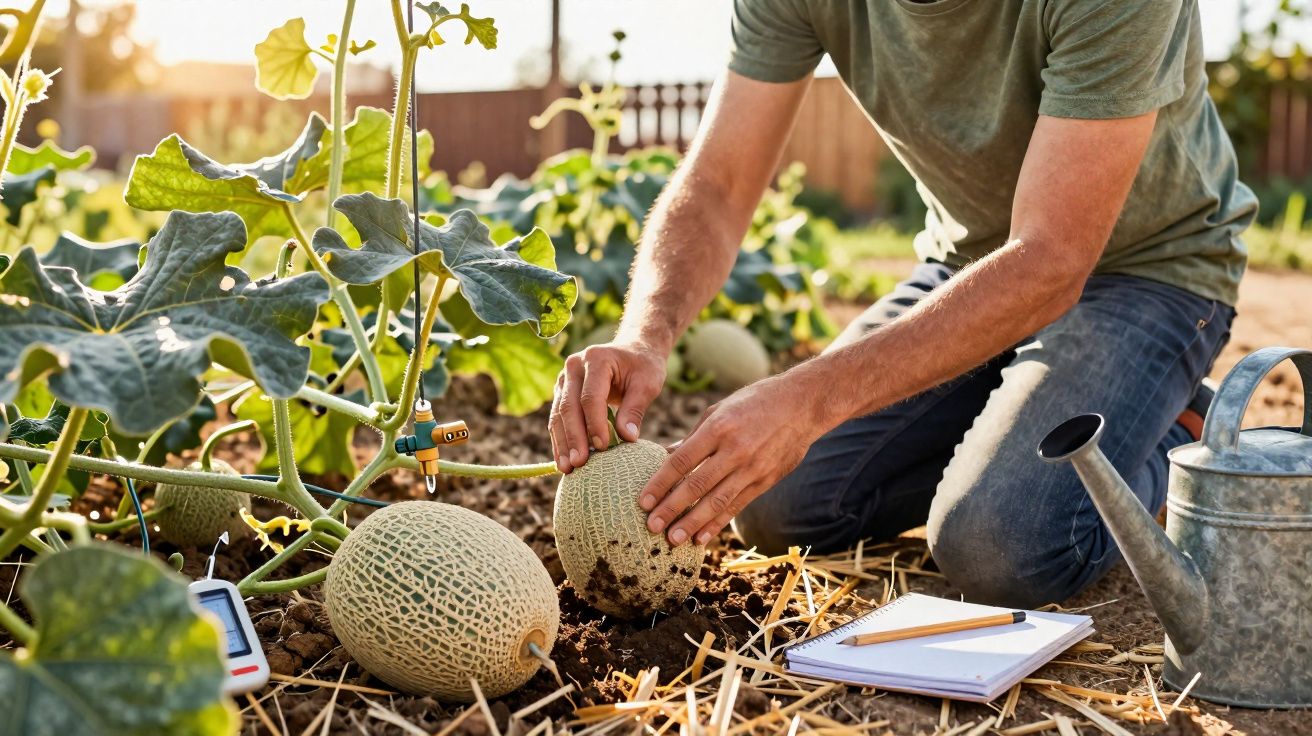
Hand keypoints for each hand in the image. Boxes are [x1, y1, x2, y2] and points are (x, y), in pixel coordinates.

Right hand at [549, 339, 666, 473]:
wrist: (633, 351)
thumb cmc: (643, 367)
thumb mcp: (647, 384)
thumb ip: (635, 409)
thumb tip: (627, 439)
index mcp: (596, 358)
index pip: (590, 396)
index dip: (595, 424)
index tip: (603, 447)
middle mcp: (574, 366)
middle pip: (569, 406)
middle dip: (573, 437)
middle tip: (578, 464)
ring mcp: (564, 378)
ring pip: (558, 414)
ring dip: (562, 442)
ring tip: (567, 468)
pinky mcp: (562, 391)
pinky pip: (558, 417)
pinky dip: (561, 439)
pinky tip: (564, 460)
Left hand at [640, 374, 824, 546]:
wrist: (802, 405)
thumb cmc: (754, 402)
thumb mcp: (720, 409)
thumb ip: (694, 436)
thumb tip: (665, 456)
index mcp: (718, 428)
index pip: (681, 461)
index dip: (660, 483)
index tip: (642, 501)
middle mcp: (735, 450)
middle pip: (696, 485)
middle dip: (672, 509)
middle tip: (651, 527)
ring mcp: (752, 468)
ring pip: (717, 501)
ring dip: (693, 523)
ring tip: (673, 539)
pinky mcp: (766, 480)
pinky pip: (737, 506)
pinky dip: (718, 523)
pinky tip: (701, 537)